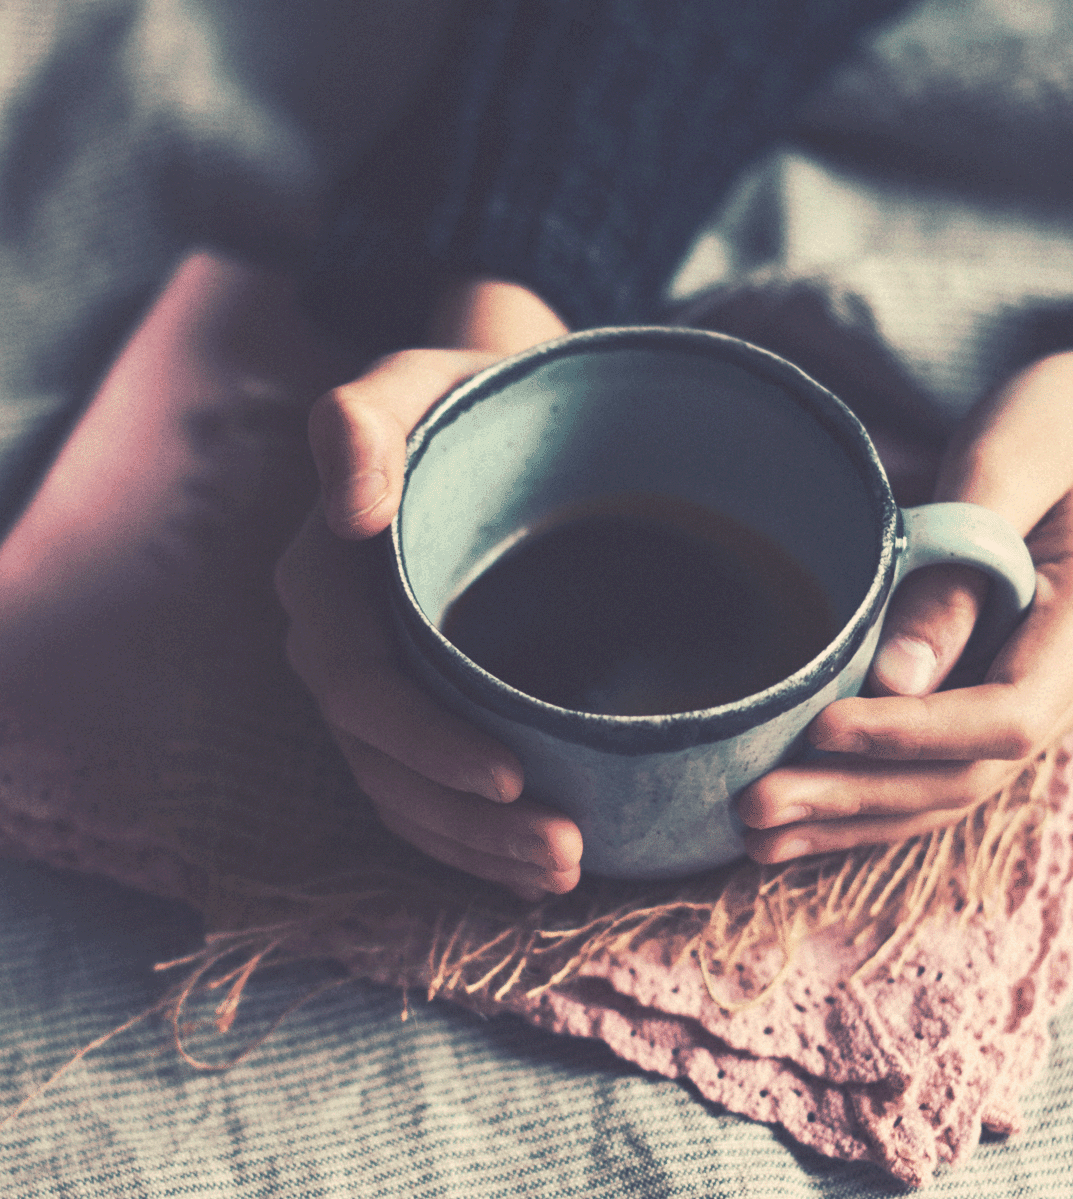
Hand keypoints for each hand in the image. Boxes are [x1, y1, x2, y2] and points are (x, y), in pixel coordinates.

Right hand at [275, 279, 582, 898]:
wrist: (492, 419)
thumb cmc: (462, 398)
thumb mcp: (416, 384)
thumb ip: (366, 425)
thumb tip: (348, 507)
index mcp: (327, 580)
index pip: (357, 686)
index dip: (424, 744)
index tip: (512, 779)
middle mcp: (341, 643)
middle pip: (382, 760)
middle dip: (464, 821)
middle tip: (564, 853)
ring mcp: (379, 682)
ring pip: (406, 791)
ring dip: (476, 846)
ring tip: (564, 870)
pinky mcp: (421, 703)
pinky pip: (426, 789)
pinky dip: (474, 836)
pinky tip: (534, 861)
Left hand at [740, 327, 1072, 861]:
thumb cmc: (1059, 427)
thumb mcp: (1009, 468)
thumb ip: (960, 571)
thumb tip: (895, 681)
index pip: (1004, 718)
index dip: (910, 736)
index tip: (821, 730)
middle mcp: (1067, 684)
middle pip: (964, 775)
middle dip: (857, 796)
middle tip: (756, 806)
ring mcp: (1033, 698)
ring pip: (945, 790)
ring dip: (851, 817)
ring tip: (758, 835)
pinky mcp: (991, 695)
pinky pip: (934, 766)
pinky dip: (867, 796)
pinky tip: (803, 818)